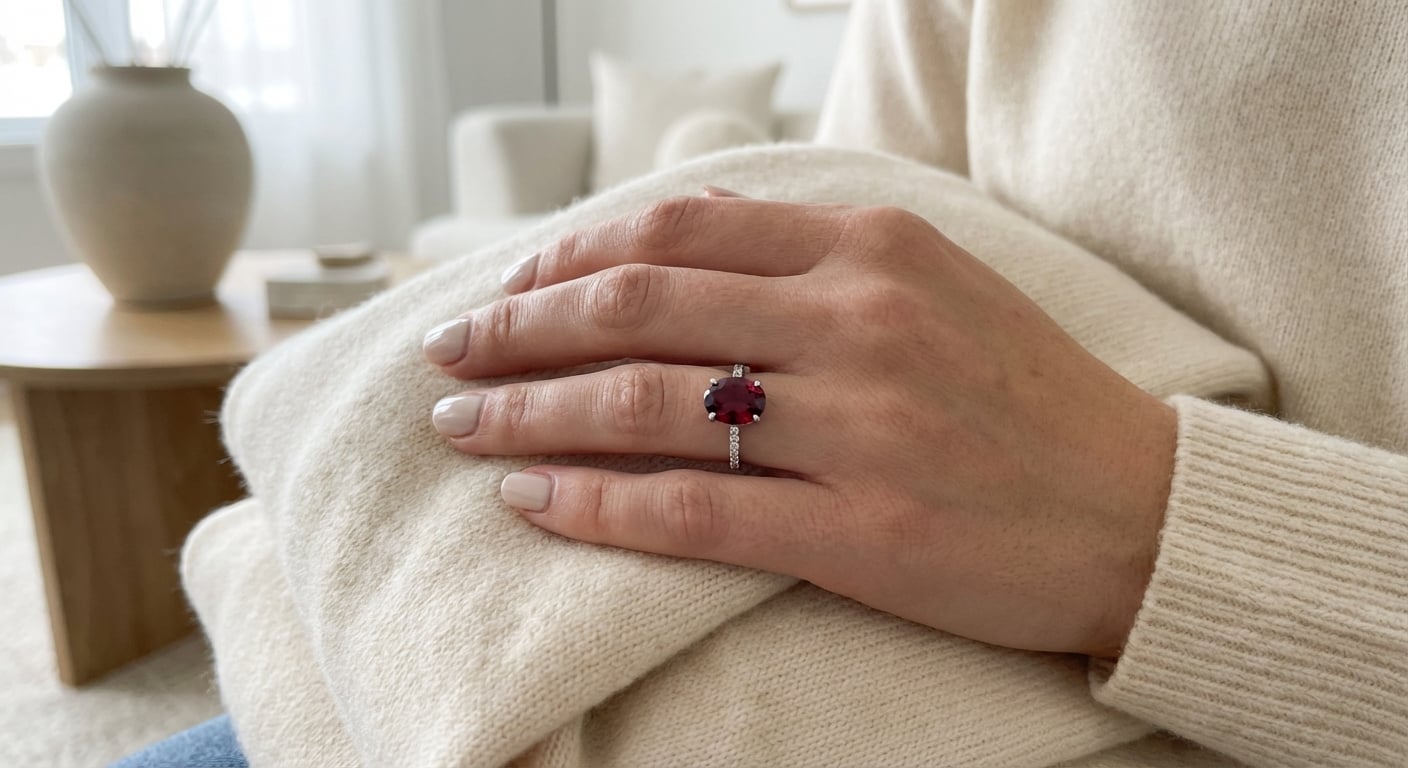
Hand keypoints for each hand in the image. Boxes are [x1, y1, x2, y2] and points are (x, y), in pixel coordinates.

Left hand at [422, 191, 1177, 657]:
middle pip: (638, 306)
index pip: (678, 229)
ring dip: (529, 411)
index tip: (512, 287)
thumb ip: (813, 261)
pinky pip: (690, 511)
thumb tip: (672, 259)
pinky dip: (593, 504)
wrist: (1142, 514)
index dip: (571, 255)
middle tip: (450, 352)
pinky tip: (530, 499)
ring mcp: (859, 427)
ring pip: (644, 405)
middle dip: (519, 328)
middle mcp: (858, 322)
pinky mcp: (859, 531)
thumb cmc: (1030, 397)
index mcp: (873, 247)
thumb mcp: (935, 282)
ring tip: (461, 423)